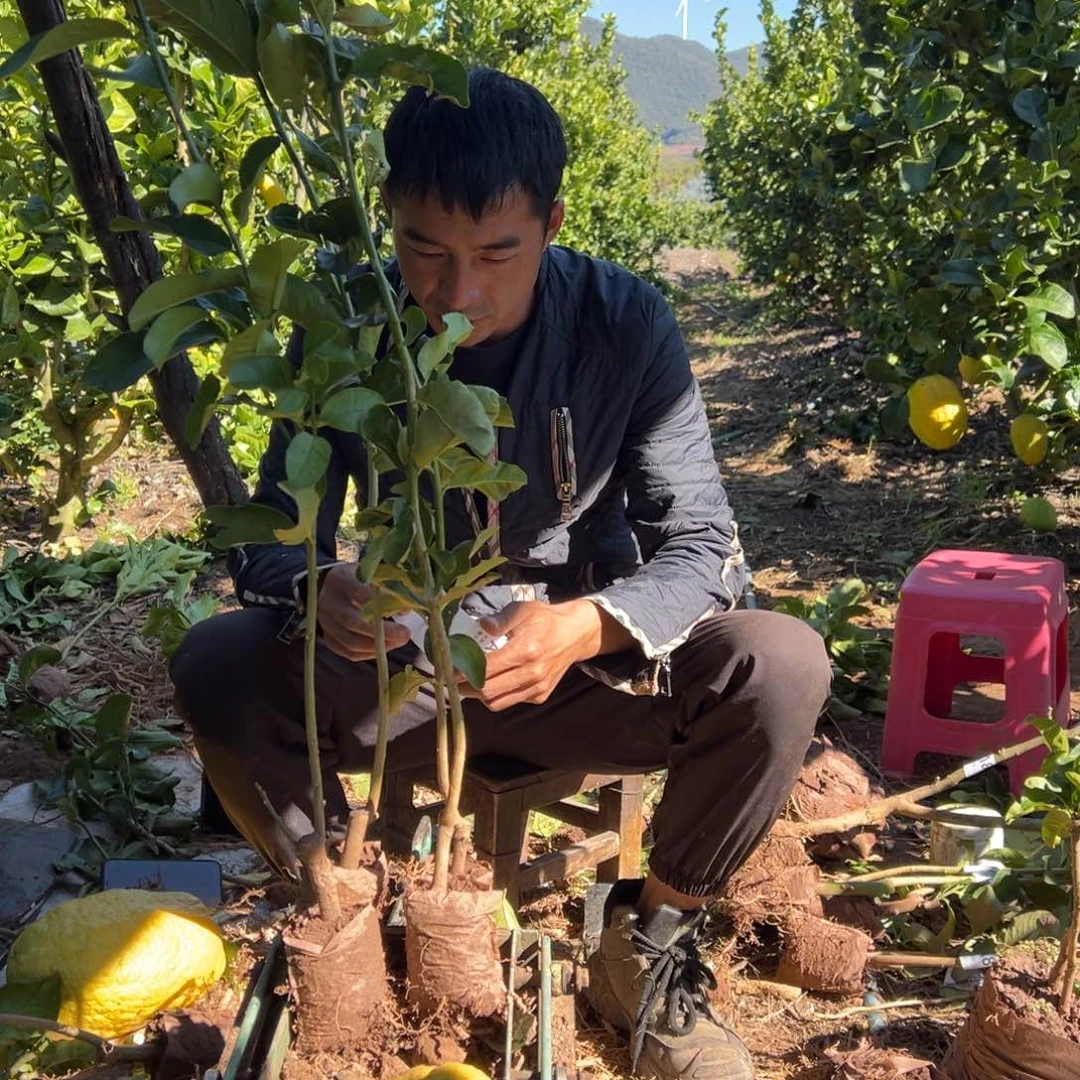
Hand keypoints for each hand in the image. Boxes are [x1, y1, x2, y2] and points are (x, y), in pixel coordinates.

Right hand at [316, 562, 409, 660]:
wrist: (334, 587)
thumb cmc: (360, 579)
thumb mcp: (373, 573)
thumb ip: (388, 588)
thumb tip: (405, 610)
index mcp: (340, 579)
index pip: (360, 593)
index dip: (382, 605)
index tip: (404, 612)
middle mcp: (328, 601)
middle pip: (353, 622)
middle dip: (383, 633)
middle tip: (405, 635)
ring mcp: (325, 621)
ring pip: (350, 641)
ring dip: (377, 647)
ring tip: (398, 642)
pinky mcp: (328, 637)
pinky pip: (348, 652)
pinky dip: (368, 653)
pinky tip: (383, 649)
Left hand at [460, 598, 632, 710]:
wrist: (575, 634)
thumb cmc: (545, 620)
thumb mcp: (523, 609)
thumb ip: (501, 619)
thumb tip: (482, 625)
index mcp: (525, 651)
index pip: (486, 670)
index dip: (462, 673)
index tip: (446, 671)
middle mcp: (532, 674)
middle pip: (488, 692)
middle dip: (465, 688)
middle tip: (451, 680)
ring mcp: (537, 688)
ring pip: (497, 703)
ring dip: (479, 695)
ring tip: (469, 683)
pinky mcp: (540, 696)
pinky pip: (511, 701)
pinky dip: (498, 695)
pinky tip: (494, 681)